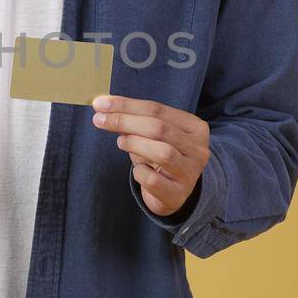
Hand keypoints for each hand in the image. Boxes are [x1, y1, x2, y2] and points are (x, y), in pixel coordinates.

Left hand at [91, 95, 209, 216]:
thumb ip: (135, 121)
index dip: (127, 105)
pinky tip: (138, 170)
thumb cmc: (160, 158)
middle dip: (125, 121)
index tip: (100, 104)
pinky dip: (139, 172)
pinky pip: (153, 180)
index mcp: (195, 128)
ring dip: (134, 144)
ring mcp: (190, 173)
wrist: (174, 193)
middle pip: (160, 128)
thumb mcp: (153, 136)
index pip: (158, 109)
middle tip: (100, 120)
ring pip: (162, 153)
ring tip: (120, 142)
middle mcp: (198, 149)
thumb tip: (104, 108)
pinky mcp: (178, 194)